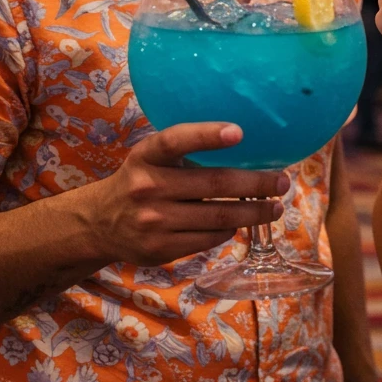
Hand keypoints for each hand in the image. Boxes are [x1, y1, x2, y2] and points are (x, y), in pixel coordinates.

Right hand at [84, 123, 289, 266]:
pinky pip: (209, 238)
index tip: (239, 132)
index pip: (176, 141)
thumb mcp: (150, 158)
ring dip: (254, 212)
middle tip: (282, 182)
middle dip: (256, 183)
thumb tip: (245, 149)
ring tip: (275, 207)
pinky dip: (229, 228)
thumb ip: (185, 153)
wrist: (98, 223)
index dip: (207, 135)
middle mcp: (148, 186)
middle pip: (214, 184)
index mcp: (147, 156)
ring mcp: (154, 221)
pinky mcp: (161, 249)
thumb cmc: (139, 180)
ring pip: (219, 215)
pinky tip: (239, 222)